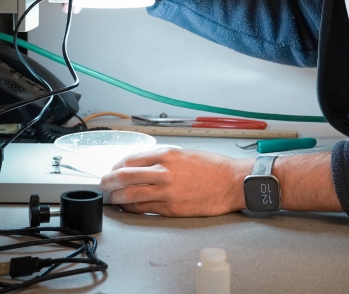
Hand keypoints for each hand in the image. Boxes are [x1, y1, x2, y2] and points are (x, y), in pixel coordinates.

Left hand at [100, 147, 253, 216]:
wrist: (231, 182)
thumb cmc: (212, 167)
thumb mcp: (185, 153)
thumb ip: (164, 158)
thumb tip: (143, 164)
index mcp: (167, 154)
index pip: (132, 159)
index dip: (117, 165)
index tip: (112, 169)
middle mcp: (164, 170)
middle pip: (126, 175)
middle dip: (109, 181)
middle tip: (103, 184)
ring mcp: (166, 190)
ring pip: (131, 193)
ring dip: (117, 196)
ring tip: (111, 197)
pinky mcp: (171, 207)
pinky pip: (144, 207)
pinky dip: (132, 207)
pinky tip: (128, 207)